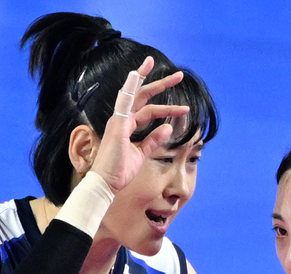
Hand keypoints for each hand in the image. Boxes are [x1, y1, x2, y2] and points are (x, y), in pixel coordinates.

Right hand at [89, 57, 188, 192]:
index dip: (165, 106)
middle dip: (162, 84)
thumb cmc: (119, 170)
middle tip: (179, 76)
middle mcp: (122, 118)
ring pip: (138, 94)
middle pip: (143, 95)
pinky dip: (130, 85)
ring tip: (177, 76)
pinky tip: (137, 73)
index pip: (147, 108)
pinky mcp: (117, 123)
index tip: (183, 108)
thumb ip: (152, 140)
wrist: (106, 183)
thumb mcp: (141, 154)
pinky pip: (124, 100)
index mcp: (126, 124)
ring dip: (157, 83)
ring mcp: (119, 119)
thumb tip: (167, 127)